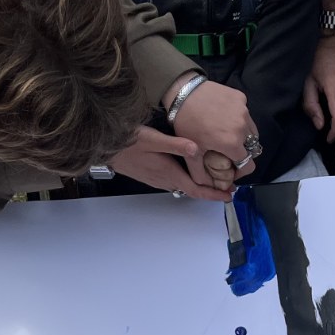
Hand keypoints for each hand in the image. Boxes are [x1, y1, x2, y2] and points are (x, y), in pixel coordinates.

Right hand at [111, 126, 228, 201]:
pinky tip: (192, 171)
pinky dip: (188, 180)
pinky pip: (175, 181)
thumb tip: (196, 149)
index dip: (214, 194)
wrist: (104, 147)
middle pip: (192, 190)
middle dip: (211, 190)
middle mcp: (165, 179)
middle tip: (228, 187)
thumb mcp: (152, 139)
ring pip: (183, 186)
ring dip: (200, 186)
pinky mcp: (152, 174)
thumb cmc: (126, 142)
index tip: (229, 195)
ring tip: (215, 180)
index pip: (196, 189)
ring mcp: (157, 179)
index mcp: (169, 172)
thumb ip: (175, 144)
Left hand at [166, 76, 257, 190]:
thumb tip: (212, 189)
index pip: (249, 165)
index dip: (241, 171)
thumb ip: (203, 175)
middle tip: (228, 152)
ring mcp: (243, 110)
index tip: (233, 168)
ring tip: (226, 135)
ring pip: (251, 131)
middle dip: (242, 153)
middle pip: (252, 148)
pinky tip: (224, 119)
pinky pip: (246, 114)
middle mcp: (242, 127)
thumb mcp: (192, 153)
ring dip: (242, 136)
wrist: (182, 93)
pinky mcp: (241, 98)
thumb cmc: (186, 122)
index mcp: (232, 143)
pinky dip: (238, 119)